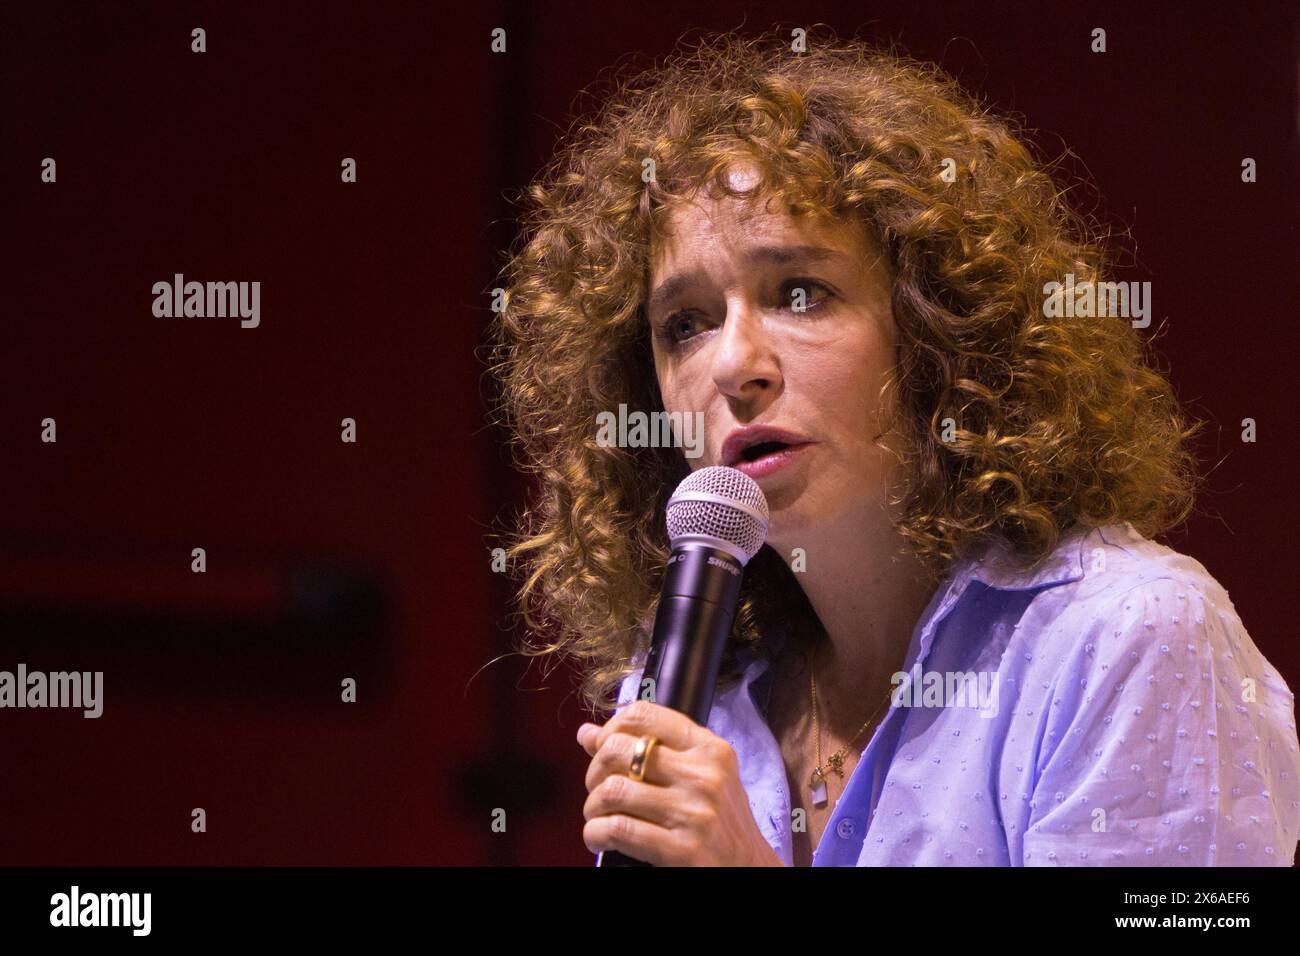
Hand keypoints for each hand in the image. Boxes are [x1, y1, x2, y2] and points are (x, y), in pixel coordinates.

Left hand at [578, 699, 784, 865]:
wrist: (748, 870)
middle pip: (619, 750)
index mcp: (709, 748)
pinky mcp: (682, 849)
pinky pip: (617, 829)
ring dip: (593, 807)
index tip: (604, 748)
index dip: (610, 728)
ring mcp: (694, 812)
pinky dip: (595, 834)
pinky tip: (600, 838)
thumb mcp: (698, 776)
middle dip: (595, 771)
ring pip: (613, 791)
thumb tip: (587, 733)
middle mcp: (704, 775)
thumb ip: (649, 751)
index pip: (643, 714)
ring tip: (599, 817)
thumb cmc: (719, 822)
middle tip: (599, 790)